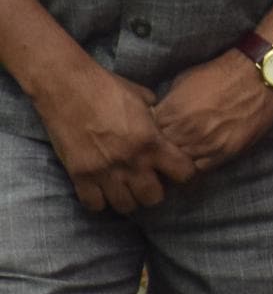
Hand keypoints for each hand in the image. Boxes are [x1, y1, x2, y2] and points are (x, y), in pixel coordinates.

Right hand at [33, 64, 196, 212]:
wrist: (67, 87)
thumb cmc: (108, 88)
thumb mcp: (143, 100)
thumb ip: (157, 119)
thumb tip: (164, 125)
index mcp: (152, 141)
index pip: (184, 173)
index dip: (184, 174)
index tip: (177, 172)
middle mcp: (131, 161)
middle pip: (153, 198)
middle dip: (155, 193)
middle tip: (149, 183)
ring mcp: (104, 171)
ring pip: (125, 206)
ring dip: (128, 200)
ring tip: (126, 189)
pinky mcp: (79, 175)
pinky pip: (94, 204)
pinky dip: (100, 201)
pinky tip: (102, 190)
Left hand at [150, 53, 272, 174]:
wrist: (259, 76)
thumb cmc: (222, 73)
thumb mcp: (184, 80)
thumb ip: (168, 103)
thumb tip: (158, 115)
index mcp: (171, 112)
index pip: (146, 135)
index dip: (148, 135)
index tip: (153, 134)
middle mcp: (185, 131)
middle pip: (160, 153)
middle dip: (161, 150)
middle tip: (165, 147)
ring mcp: (205, 144)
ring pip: (179, 164)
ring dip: (178, 160)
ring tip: (181, 153)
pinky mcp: (225, 152)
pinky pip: (201, 169)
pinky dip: (196, 165)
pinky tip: (198, 157)